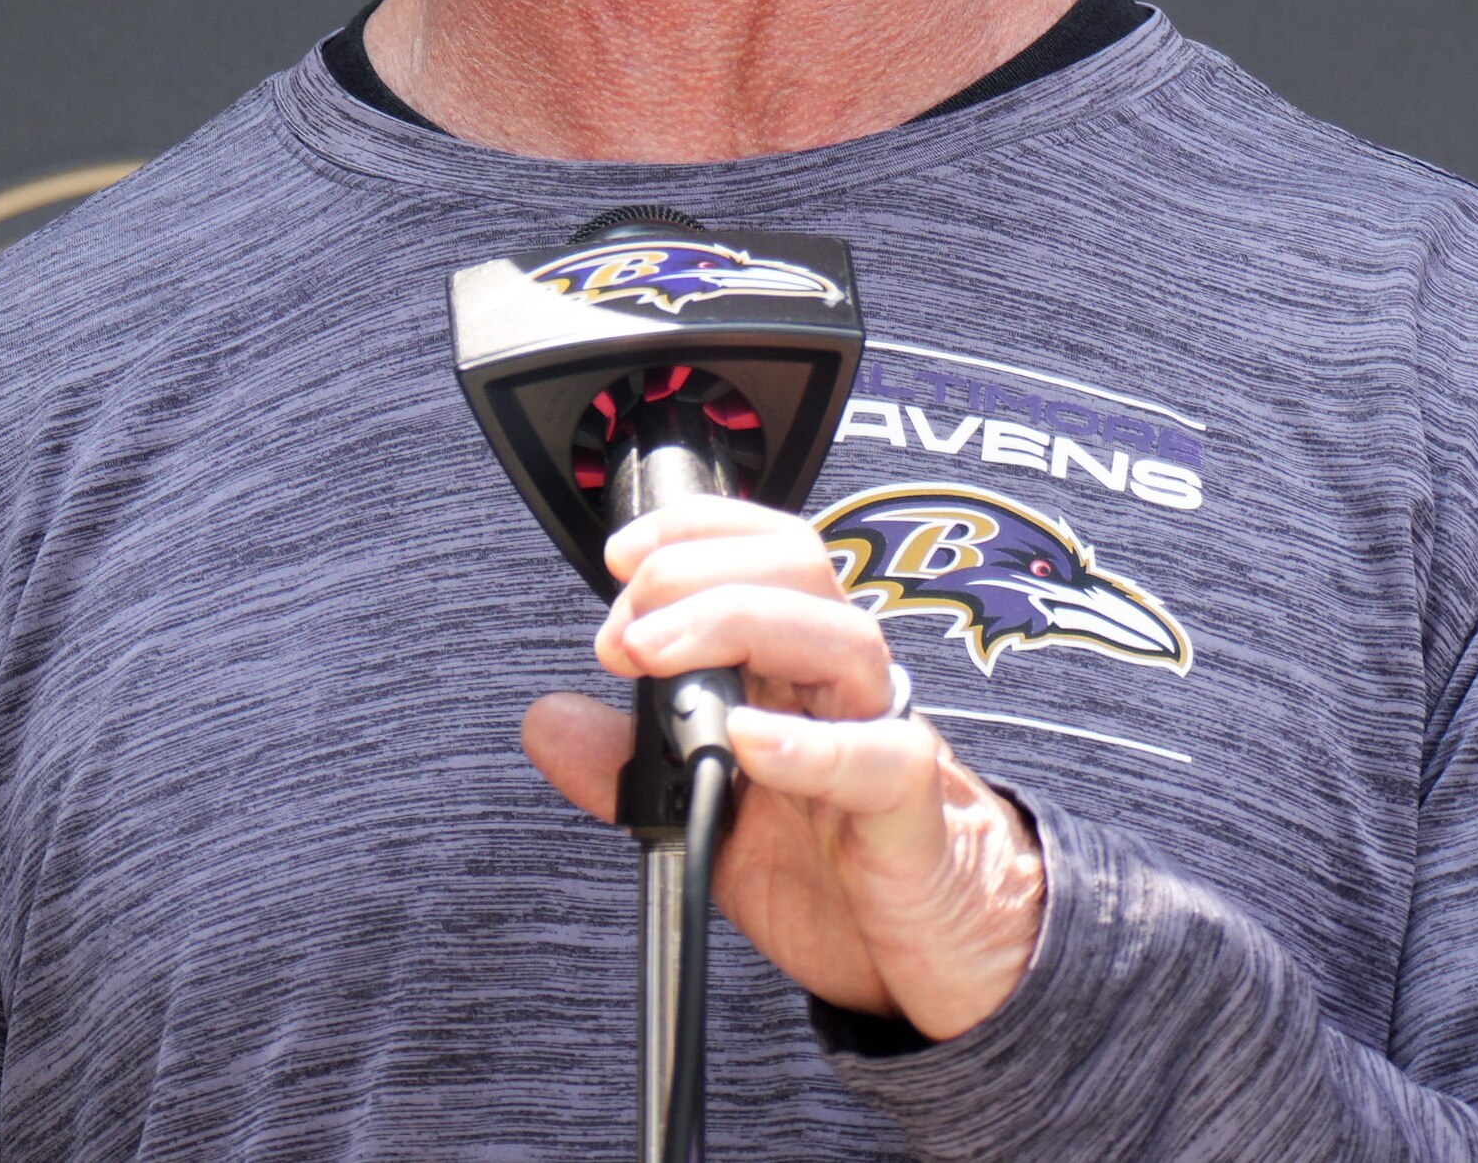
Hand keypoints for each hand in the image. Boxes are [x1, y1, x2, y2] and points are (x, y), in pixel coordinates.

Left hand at [521, 493, 1044, 1039]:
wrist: (928, 947)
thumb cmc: (831, 862)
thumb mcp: (709, 809)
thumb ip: (630, 765)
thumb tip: (549, 720)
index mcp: (799, 666)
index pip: (763, 552)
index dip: (693, 532)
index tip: (620, 556)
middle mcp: (844, 683)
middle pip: (799, 566)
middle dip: (698, 568)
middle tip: (623, 622)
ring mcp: (885, 735)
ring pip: (840, 637)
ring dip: (738, 624)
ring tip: (657, 656)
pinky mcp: (910, 808)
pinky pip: (878, 757)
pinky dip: (809, 743)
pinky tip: (748, 739)